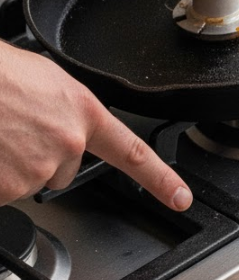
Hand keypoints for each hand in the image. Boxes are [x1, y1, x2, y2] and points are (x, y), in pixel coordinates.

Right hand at [0, 43, 192, 210]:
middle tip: (12, 129)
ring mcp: (36, 167)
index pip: (133, 153)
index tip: (180, 197)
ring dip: (10, 165)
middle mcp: (67, 143)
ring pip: (27, 181)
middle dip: (38, 156)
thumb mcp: (43, 82)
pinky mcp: (8, 188)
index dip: (160, 179)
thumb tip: (60, 128)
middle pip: (61, 170)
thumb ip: (64, 111)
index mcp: (82, 113)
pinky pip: (3, 191)